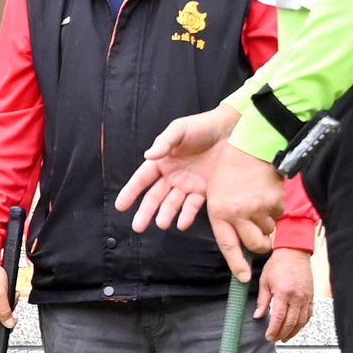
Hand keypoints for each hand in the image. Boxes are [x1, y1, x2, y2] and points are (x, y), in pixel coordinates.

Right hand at [116, 104, 279, 279]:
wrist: (231, 130)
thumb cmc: (202, 126)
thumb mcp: (179, 129)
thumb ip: (164, 143)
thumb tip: (148, 156)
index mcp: (162, 161)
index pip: (142, 179)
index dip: (131, 192)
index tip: (120, 206)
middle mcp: (172, 176)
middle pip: (155, 196)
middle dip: (146, 211)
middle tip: (138, 226)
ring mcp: (188, 185)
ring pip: (172, 204)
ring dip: (166, 214)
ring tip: (161, 224)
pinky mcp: (204, 190)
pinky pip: (193, 205)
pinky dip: (187, 215)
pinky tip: (182, 224)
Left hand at [256, 246, 314, 343]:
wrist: (294, 252)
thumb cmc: (278, 264)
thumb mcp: (264, 281)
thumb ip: (262, 300)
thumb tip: (258, 315)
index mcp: (284, 293)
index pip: (279, 318)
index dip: (274, 330)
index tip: (269, 337)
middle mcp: (297, 297)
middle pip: (291, 323)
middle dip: (282, 334)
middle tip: (275, 339)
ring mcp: (306, 297)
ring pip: (302, 321)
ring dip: (293, 332)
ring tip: (285, 337)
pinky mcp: (311, 296)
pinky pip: (309, 314)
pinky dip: (303, 323)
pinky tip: (296, 327)